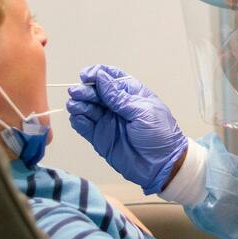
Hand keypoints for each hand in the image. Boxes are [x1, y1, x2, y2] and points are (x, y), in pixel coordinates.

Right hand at [66, 64, 187, 193]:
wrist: (162, 165)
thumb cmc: (159, 134)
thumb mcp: (142, 111)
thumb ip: (119, 97)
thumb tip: (101, 77)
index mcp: (131, 94)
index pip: (111, 77)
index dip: (97, 74)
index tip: (86, 75)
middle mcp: (117, 105)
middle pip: (95, 91)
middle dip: (85, 89)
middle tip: (76, 91)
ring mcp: (107, 121)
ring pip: (87, 107)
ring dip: (79, 103)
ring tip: (74, 104)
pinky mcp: (100, 137)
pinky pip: (84, 126)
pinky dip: (78, 120)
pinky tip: (77, 117)